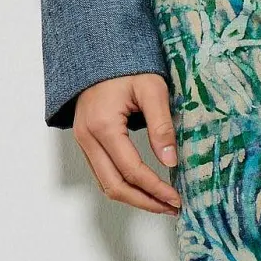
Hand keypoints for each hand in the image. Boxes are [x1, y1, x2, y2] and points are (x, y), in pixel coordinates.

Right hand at [73, 74, 180, 214]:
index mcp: (103, 126)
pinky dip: (123, 185)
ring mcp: (83, 141)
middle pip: (114, 186)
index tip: (176, 198)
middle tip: (170, 208)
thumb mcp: (152, 89)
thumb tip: (170, 162)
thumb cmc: (126, 66)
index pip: (131, 170)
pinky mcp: (86, 141)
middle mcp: (87, 138)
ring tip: (162, 203)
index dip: (155, 189)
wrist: (99, 52)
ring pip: (106, 183)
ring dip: (134, 197)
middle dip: (144, 202)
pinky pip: (103, 173)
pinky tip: (145, 187)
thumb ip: (162, 125)